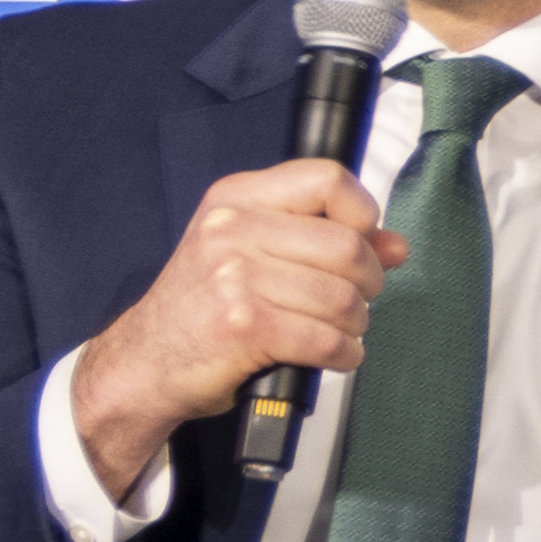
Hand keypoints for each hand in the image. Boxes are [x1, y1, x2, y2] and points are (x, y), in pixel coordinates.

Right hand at [63, 163, 408, 504]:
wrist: (145, 362)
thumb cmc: (203, 307)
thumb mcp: (252, 254)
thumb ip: (324, 240)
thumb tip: (395, 245)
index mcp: (236, 199)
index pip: (327, 179)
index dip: (361, 213)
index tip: (362, 241)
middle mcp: (232, 229)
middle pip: (347, 245)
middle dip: (368, 282)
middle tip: (353, 300)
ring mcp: (235, 277)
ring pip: (343, 298)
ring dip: (354, 325)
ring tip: (334, 330)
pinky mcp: (243, 326)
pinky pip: (328, 339)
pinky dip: (343, 354)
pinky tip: (330, 354)